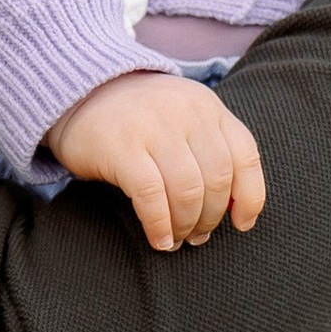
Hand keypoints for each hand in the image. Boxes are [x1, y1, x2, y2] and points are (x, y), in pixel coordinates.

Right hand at [42, 68, 264, 251]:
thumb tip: (237, 209)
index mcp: (208, 108)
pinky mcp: (122, 148)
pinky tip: (159, 240)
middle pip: (216, 180)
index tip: (240, 225)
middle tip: (198, 236)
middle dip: (211, 217)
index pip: (245, 156)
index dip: (250, 198)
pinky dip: (160, 225)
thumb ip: (211, 149)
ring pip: (187, 191)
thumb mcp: (184, 119)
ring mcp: (154, 128)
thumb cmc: (139, 119)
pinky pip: (151, 196)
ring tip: (178, 239)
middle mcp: (186, 114)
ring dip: (186, 225)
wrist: (80, 92)